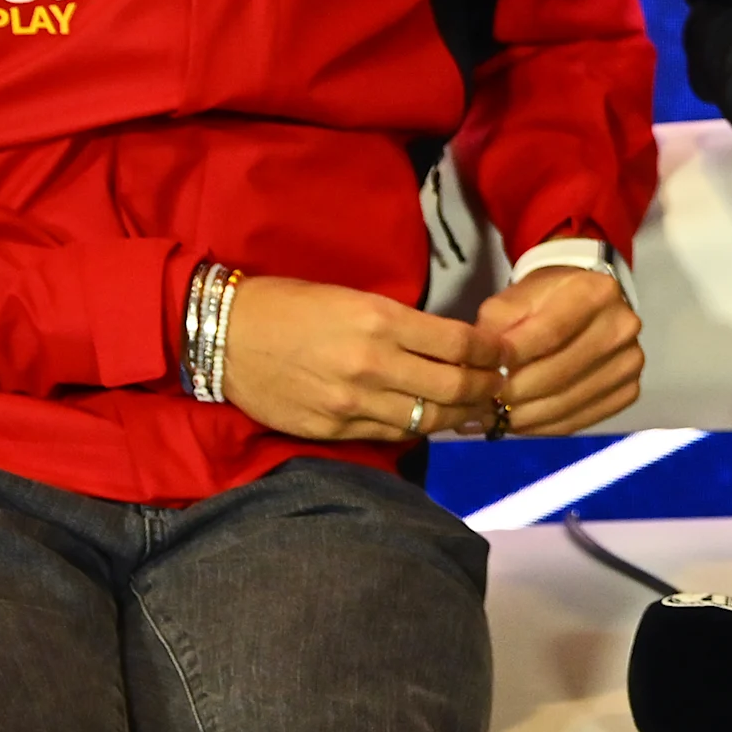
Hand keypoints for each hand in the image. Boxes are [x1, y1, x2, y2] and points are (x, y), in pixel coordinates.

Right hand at [219, 275, 505, 442]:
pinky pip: (391, 434)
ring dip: (459, 416)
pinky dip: (417, 428)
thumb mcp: (354, 297)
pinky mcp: (332, 429)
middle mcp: (372, 364)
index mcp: (380, 321)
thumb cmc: (293, 305)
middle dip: (488, 389)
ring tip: (474, 409)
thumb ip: (402, 324)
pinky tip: (429, 420)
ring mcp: (351, 403)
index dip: (492, 353)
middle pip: (454, 388)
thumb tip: (450, 346)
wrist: (227, 336)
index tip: (504, 353)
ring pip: (427, 419)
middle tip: (501, 386)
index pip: (460, 345)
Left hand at [472, 262, 644, 435]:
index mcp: (596, 292)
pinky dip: (547, 427)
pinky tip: (525, 423)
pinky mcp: (629, 389)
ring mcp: (630, 360)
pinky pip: (583, 419)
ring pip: (570, 401)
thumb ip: (496, 328)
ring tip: (498, 418)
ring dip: (527, 417)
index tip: (485, 372)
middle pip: (561, 371)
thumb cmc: (543, 301)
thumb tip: (485, 369)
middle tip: (485, 404)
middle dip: (516, 393)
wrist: (581, 305)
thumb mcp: (514, 299)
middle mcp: (622, 325)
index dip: (514, 357)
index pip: (551, 332)